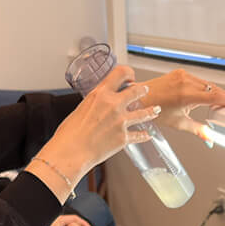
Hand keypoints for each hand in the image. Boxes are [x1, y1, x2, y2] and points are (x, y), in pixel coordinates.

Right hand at [42, 66, 161, 173]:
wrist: (71, 152)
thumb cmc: (69, 134)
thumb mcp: (80, 108)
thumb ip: (94, 104)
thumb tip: (98, 106)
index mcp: (100, 94)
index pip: (120, 73)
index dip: (128, 73)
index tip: (130, 76)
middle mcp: (113, 105)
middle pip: (136, 91)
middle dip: (143, 90)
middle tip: (145, 91)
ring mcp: (120, 122)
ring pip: (143, 113)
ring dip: (151, 111)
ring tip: (155, 110)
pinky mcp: (123, 138)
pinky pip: (139, 135)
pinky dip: (144, 136)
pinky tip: (147, 135)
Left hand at [138, 69, 224, 135]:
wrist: (140, 98)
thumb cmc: (156, 110)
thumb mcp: (178, 123)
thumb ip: (198, 130)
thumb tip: (210, 139)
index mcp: (185, 95)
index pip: (214, 96)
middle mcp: (185, 82)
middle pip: (214, 89)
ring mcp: (183, 76)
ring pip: (208, 85)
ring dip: (219, 93)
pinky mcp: (182, 73)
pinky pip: (200, 81)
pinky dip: (208, 88)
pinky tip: (215, 94)